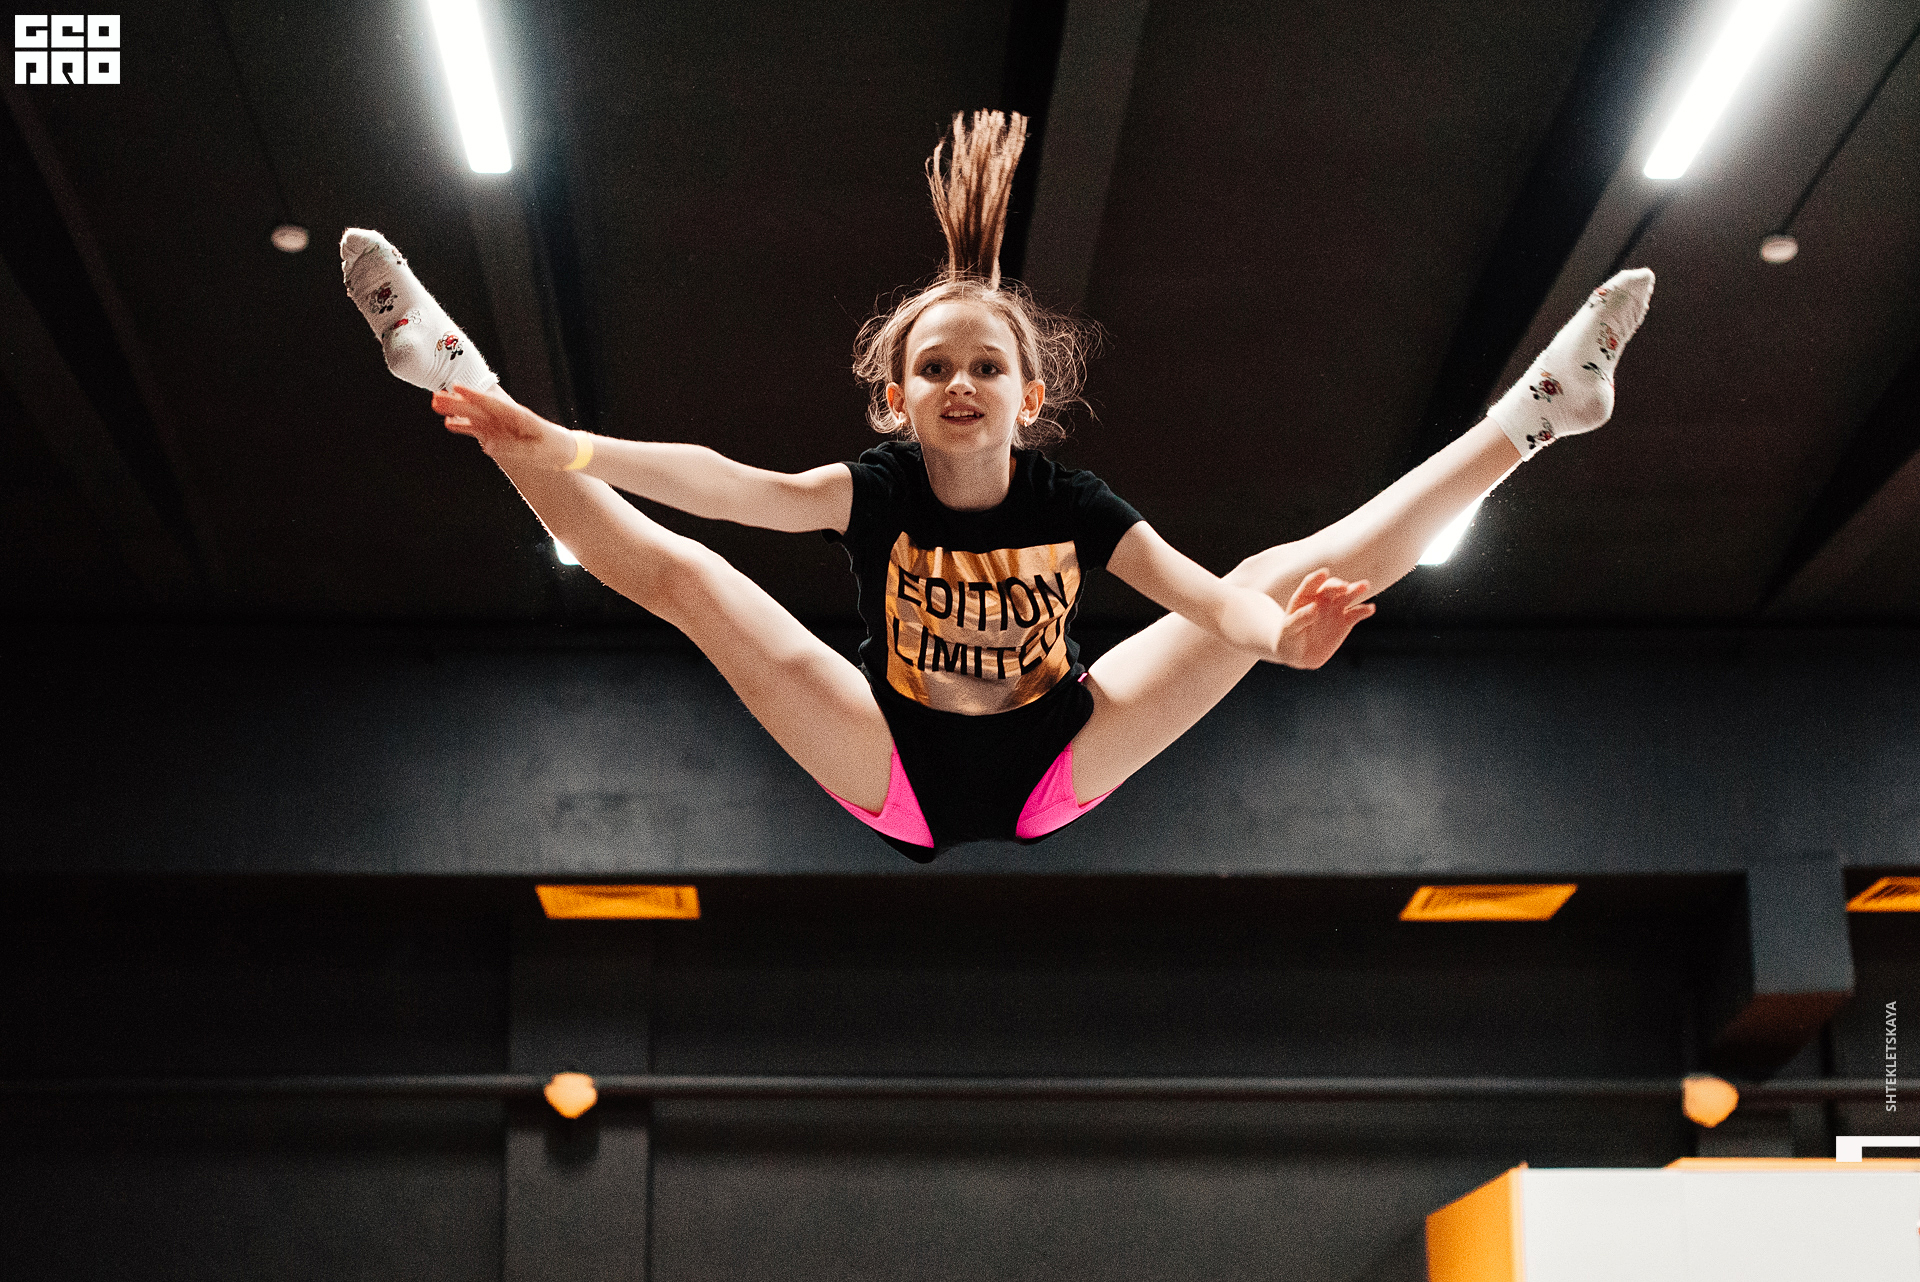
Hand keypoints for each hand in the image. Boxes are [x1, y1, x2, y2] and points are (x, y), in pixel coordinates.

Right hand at [431, 383, 576, 470]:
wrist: (562, 450)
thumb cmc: (553, 446)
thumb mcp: (536, 451)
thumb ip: (513, 448)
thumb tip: (488, 447)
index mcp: (517, 416)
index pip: (492, 404)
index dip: (474, 396)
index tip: (456, 387)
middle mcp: (505, 419)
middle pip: (477, 409)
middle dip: (457, 403)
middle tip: (435, 396)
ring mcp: (500, 426)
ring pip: (474, 418)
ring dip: (456, 412)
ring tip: (436, 405)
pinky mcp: (499, 435)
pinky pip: (478, 430)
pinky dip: (464, 427)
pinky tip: (449, 424)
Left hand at [1273, 568, 1373, 669]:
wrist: (1299, 654)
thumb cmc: (1290, 638)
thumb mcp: (1290, 630)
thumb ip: (1300, 618)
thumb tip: (1313, 608)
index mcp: (1304, 597)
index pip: (1310, 584)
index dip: (1317, 578)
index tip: (1323, 574)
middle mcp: (1322, 600)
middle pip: (1331, 588)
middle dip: (1337, 585)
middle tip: (1344, 587)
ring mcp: (1335, 609)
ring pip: (1347, 596)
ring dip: (1356, 590)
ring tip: (1364, 586)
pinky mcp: (1346, 622)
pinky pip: (1357, 614)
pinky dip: (1364, 610)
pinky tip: (1370, 609)